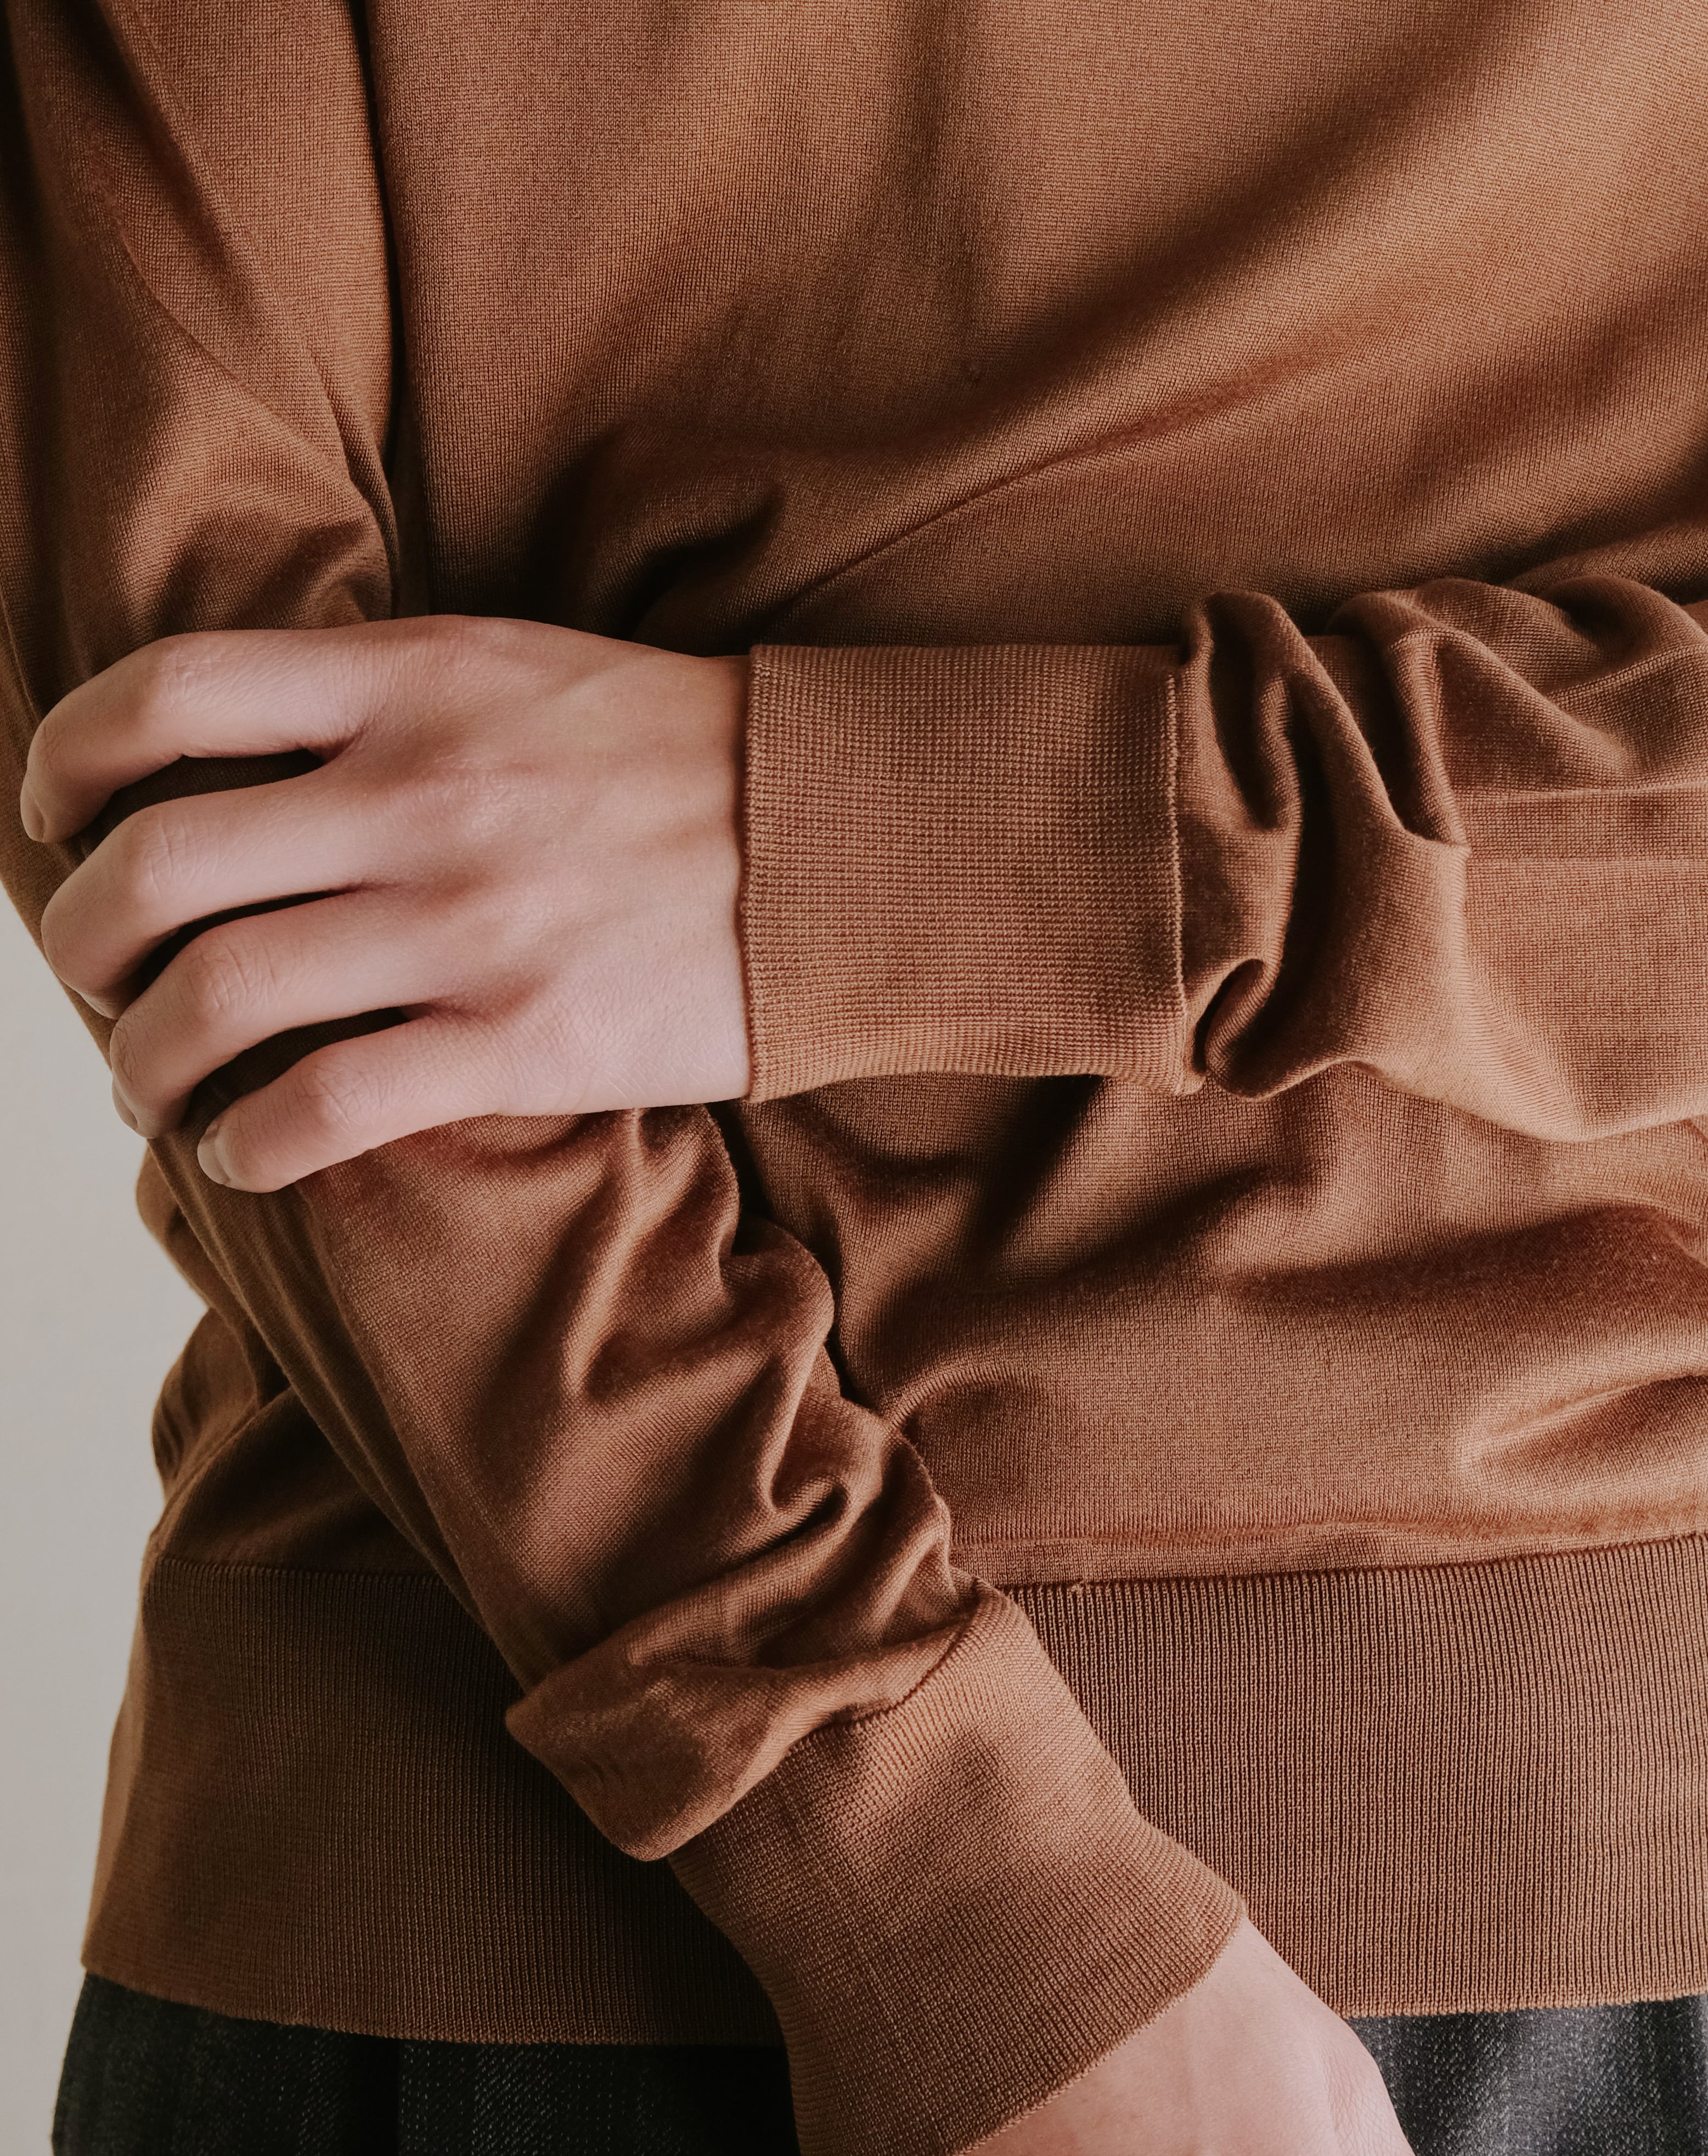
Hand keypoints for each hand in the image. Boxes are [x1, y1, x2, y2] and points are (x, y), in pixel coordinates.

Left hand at [24, 616, 749, 1189]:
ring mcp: (467, 924)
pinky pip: (331, 1104)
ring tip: (152, 1089)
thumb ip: (391, 700)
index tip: (55, 814)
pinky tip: (246, 1155)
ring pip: (224, 997)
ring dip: (150, 1061)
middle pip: (164, 865)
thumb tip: (263, 764)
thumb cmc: (690, 765)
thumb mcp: (527, 672)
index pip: (171, 694)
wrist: (852, 846)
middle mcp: (417, 795)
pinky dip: (255, 1141)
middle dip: (87, 942)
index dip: (72, 757)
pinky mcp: (524, 1041)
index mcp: (412, 684)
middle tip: (95, 984)